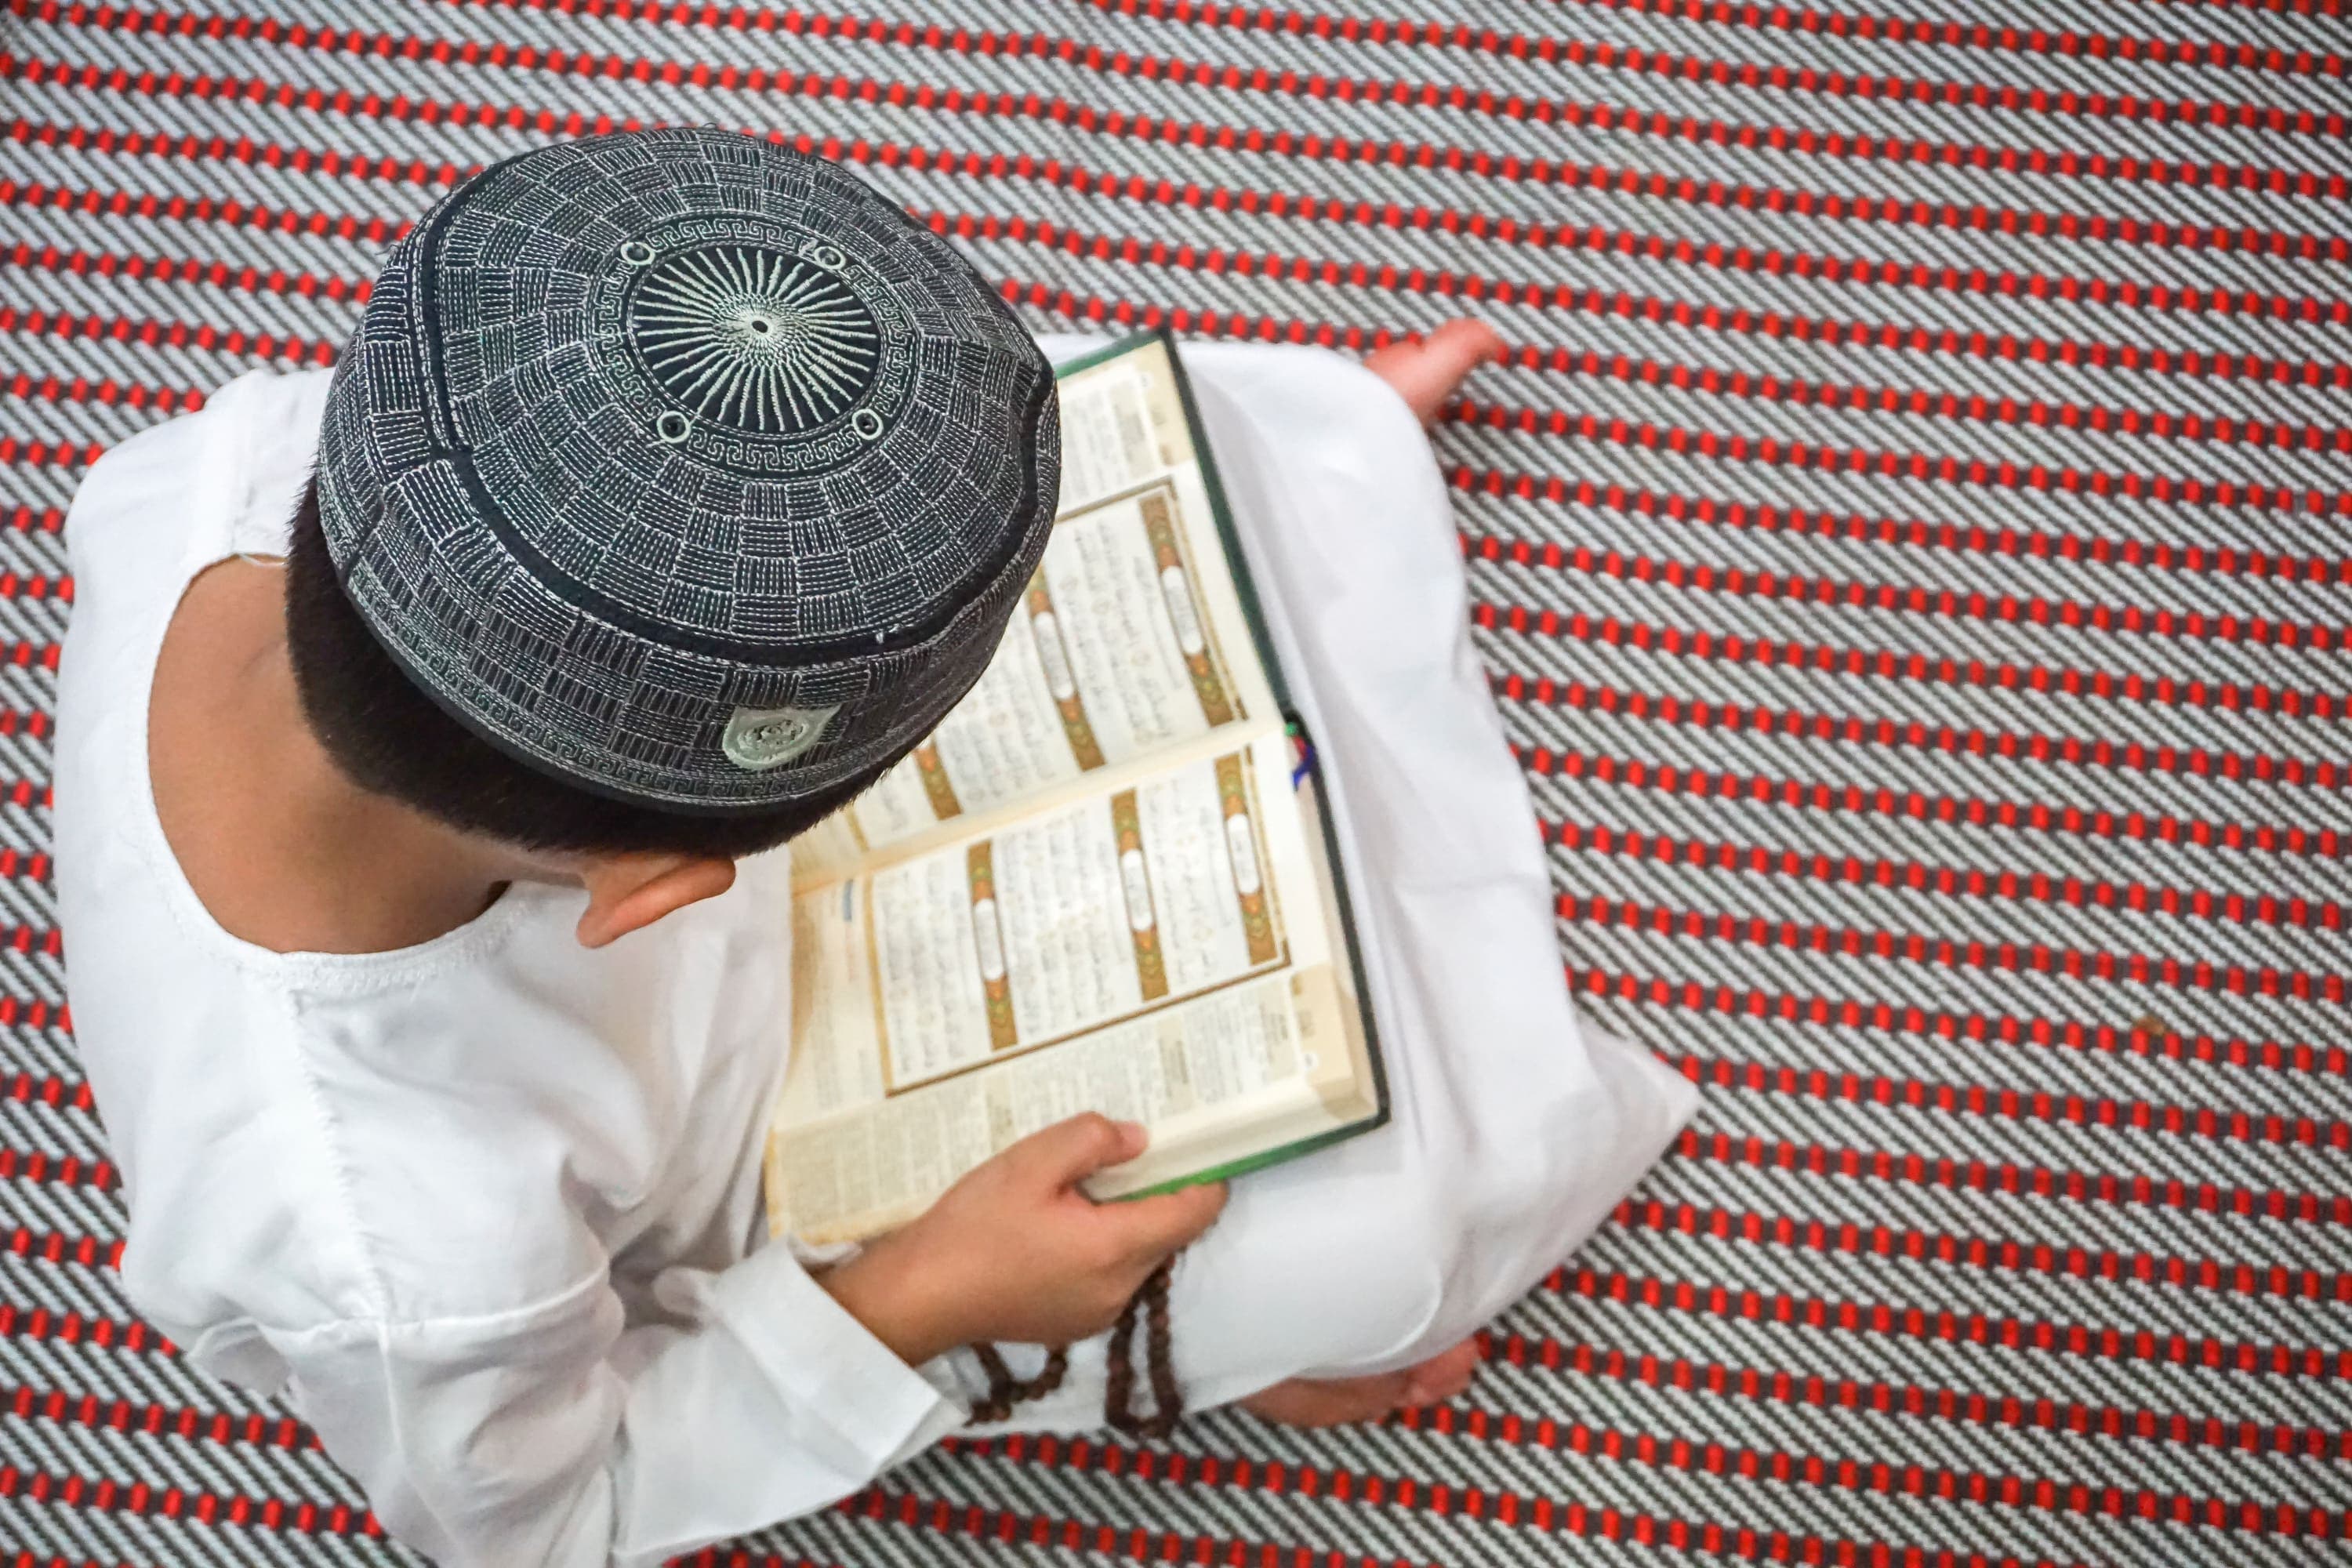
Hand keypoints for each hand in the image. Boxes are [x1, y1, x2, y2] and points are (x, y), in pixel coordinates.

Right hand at [819, 1114, 1225, 1364]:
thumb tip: (1139, 1140)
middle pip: (1167, 1234)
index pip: (1194, 1213)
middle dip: (1155, 1193)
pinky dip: (1100, 1249)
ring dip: (1124, 1222)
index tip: (1194, 1144)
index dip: (1204, 1175)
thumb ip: (1091, 1141)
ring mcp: (1098, 1314)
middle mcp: (1119, 1289)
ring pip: (1138, 1256)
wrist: (920, 1297)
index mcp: (1115, 1248)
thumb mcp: (1029, 1163)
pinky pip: (1109, 1278)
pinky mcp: (1074, 1324)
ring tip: (1078, 1189)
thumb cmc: (972, 1228)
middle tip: (1121, 1155)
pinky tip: (1057, 1227)